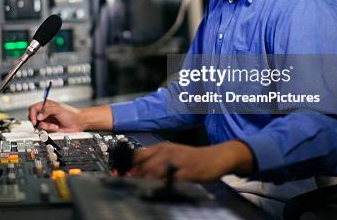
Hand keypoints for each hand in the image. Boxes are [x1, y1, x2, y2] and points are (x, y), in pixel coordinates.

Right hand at [28, 100, 83, 131]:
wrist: (78, 122)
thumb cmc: (71, 113)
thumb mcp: (58, 109)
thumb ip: (47, 111)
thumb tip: (39, 116)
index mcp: (46, 105)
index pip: (34, 108)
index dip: (32, 114)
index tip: (34, 120)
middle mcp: (46, 112)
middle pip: (34, 117)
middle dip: (38, 122)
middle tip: (43, 124)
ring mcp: (48, 120)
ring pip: (39, 125)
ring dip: (46, 126)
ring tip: (53, 125)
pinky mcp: (50, 127)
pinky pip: (45, 130)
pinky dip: (49, 129)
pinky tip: (56, 127)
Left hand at [133, 140, 254, 182]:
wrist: (217, 157)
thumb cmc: (194, 158)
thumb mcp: (173, 154)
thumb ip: (157, 161)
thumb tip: (137, 171)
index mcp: (163, 147)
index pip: (139, 154)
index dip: (127, 165)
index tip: (119, 173)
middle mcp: (168, 152)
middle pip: (144, 163)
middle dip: (134, 175)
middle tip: (127, 183)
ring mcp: (178, 161)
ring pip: (155, 170)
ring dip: (145, 180)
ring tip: (140, 188)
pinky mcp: (187, 171)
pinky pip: (172, 179)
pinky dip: (163, 184)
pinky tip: (158, 189)